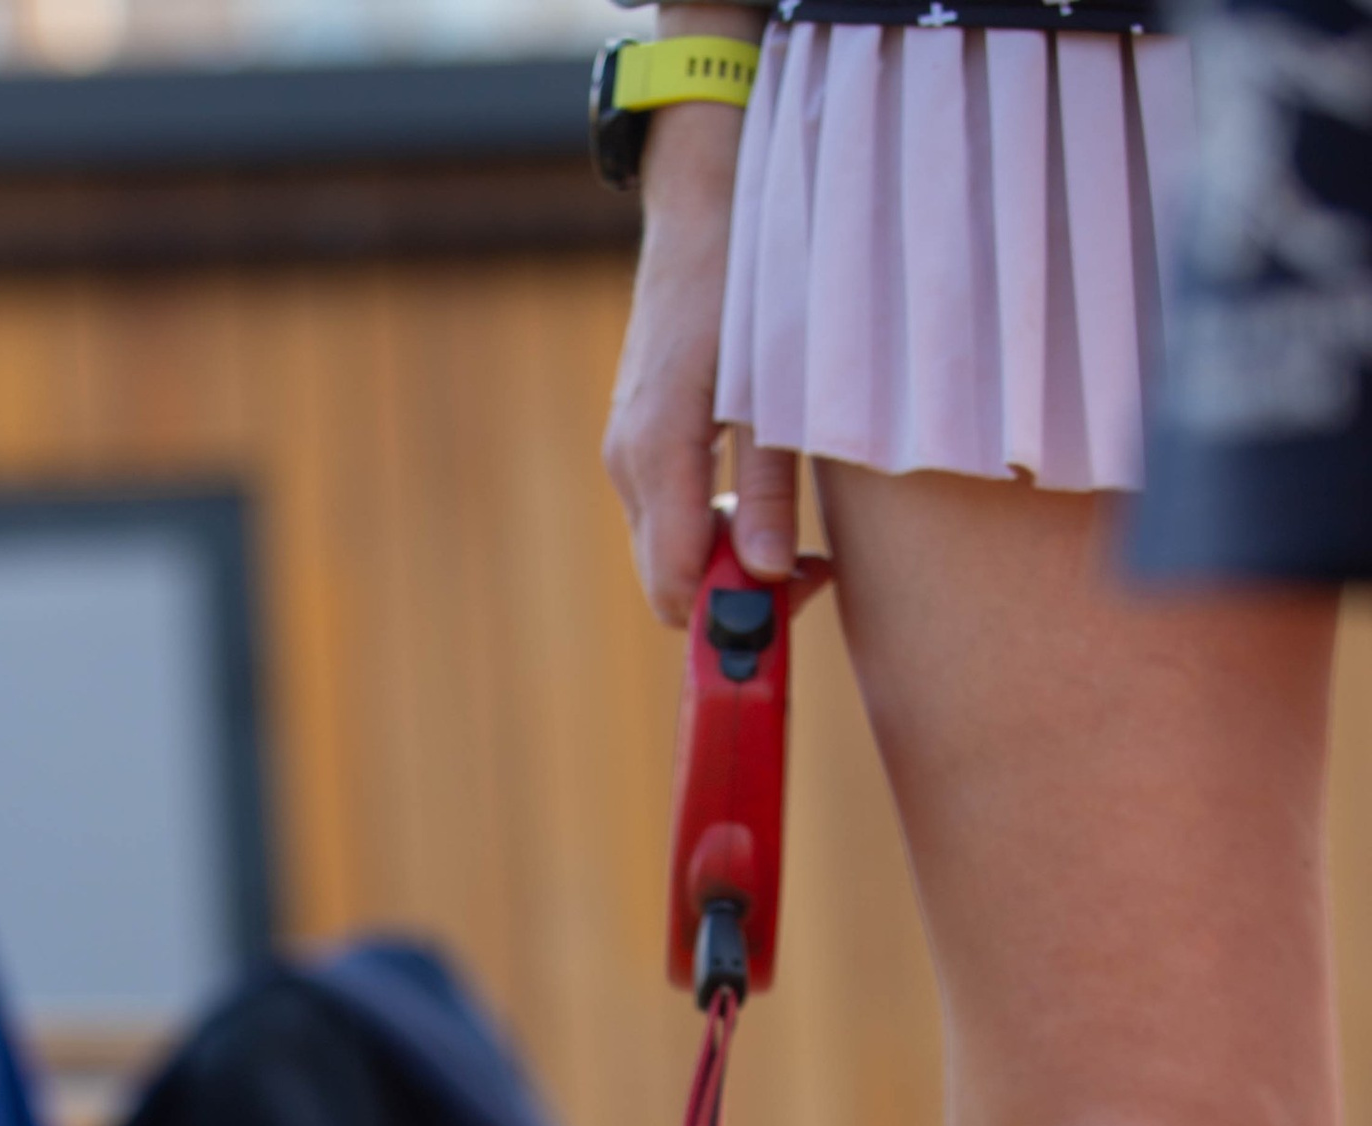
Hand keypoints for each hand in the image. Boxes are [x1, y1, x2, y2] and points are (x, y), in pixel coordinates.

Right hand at [601, 86, 797, 625]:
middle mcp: (627, 460)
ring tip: (794, 535)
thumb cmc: (753, 279)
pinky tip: (759, 501)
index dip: (728, 617)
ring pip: (665, 549)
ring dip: (723, 561)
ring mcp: (624, 450)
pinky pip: (664, 514)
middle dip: (731, 594)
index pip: (674, 586)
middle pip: (666, 578)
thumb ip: (770, 488)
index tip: (792, 605)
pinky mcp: (634, 438)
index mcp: (658, 451)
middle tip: (809, 572)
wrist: (704, 201)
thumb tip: (772, 576)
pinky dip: (708, 529)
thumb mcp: (778, 386)